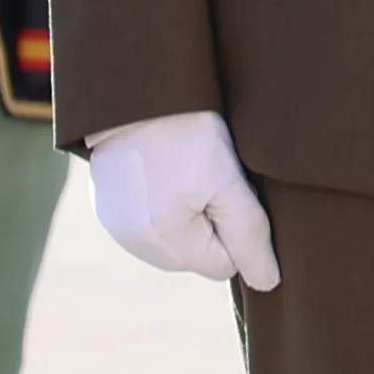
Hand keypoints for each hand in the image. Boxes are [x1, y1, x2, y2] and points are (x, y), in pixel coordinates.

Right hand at [88, 109, 280, 290]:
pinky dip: (164, 205)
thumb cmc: (188, 131)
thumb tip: (266, 283)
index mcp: (164, 240)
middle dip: (212, 224)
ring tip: (186, 169)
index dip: (237, 229)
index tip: (231, 189)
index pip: (223, 265)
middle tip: (209, 174)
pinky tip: (167, 170)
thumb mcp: (228, 180)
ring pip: (174, 241)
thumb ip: (249, 235)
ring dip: (188, 215)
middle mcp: (134, 242)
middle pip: (196, 256)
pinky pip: (149, 223)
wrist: (138, 91)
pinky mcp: (107, 208)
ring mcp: (116, 226)